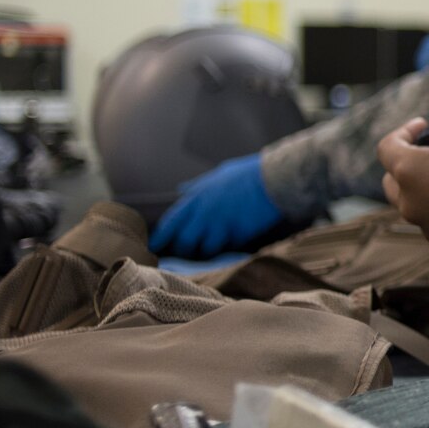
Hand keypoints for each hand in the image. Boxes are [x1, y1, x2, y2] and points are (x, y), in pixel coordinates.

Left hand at [150, 153, 282, 257]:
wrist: (273, 179)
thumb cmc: (246, 174)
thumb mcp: (217, 175)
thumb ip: (197, 186)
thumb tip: (181, 189)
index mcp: (197, 197)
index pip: (171, 222)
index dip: (161, 237)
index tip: (154, 246)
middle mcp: (205, 213)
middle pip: (186, 242)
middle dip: (185, 249)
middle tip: (188, 252)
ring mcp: (222, 226)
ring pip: (206, 249)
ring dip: (209, 249)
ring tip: (214, 246)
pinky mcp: (238, 235)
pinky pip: (228, 247)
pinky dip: (229, 246)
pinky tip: (234, 239)